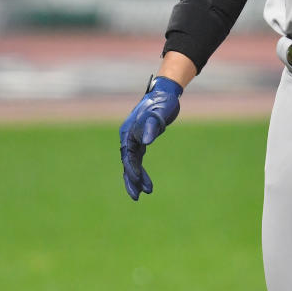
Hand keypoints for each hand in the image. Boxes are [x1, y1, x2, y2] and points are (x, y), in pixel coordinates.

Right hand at [119, 76, 181, 199]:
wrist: (164, 94)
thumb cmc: (161, 102)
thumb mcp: (158, 113)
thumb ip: (152, 125)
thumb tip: (146, 141)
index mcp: (129, 131)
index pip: (128, 154)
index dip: (132, 169)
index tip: (137, 182)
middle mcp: (128, 137)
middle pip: (127, 162)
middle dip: (131, 179)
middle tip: (137, 196)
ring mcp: (133, 139)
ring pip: (132, 163)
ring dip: (137, 178)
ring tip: (146, 192)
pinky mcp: (140, 141)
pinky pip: (138, 160)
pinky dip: (142, 172)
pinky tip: (147, 183)